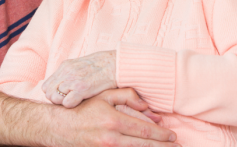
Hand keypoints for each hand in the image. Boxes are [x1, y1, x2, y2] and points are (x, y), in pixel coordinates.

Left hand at [42, 50, 116, 107]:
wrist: (115, 64)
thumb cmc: (99, 67)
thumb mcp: (79, 66)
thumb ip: (68, 74)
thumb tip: (60, 86)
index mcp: (65, 66)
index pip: (47, 85)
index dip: (53, 93)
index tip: (62, 97)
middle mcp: (66, 72)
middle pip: (48, 92)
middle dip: (55, 99)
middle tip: (67, 102)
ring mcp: (73, 80)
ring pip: (54, 98)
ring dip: (62, 103)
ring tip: (74, 103)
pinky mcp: (82, 88)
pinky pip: (66, 103)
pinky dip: (71, 105)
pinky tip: (80, 103)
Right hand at [52, 88, 178, 146]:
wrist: (60, 127)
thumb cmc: (83, 109)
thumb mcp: (103, 95)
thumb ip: (126, 96)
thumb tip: (146, 106)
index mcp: (113, 120)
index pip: (144, 130)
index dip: (161, 135)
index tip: (172, 136)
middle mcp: (111, 138)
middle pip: (144, 146)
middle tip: (176, 146)